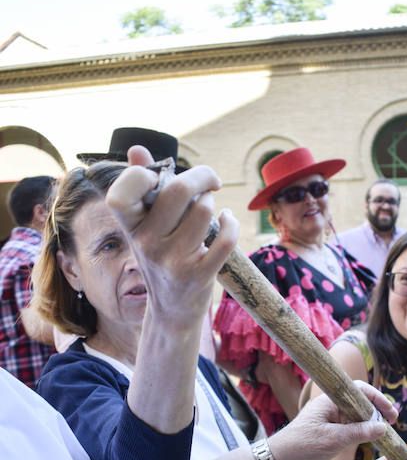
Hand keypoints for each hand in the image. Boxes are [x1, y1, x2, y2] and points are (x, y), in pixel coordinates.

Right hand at [105, 146, 237, 330]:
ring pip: (204, 210)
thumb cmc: (160, 257)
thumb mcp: (144, 226)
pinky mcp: (199, 275)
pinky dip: (231, 223)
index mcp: (130, 227)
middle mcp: (147, 243)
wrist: (171, 309)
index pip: (122, 192)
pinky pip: (225, 237)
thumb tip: (137, 149)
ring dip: (212, 202)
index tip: (162, 175)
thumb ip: (142, 187)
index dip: (143, 174)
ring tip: (209, 210)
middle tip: (209, 180)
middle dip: (201, 176)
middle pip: (177, 190)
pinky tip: (227, 220)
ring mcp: (173, 261)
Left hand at [271, 380, 396, 459]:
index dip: (378, 398)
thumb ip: (360, 432)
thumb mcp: (335, 440)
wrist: (279, 459)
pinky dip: (361, 427)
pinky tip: (370, 435)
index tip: (391, 413)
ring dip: (370, 419)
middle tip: (393, 421)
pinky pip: (349, 422)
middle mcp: (330, 404)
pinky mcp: (327, 426)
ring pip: (355, 412)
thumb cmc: (303, 446)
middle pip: (360, 400)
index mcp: (330, 400)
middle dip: (377, 409)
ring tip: (384, 430)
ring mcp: (328, 415)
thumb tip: (383, 427)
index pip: (359, 390)